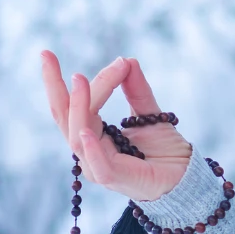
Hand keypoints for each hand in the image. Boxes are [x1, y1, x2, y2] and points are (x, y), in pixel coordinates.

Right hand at [41, 51, 191, 201]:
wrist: (187, 178)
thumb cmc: (166, 151)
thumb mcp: (149, 113)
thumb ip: (137, 90)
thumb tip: (128, 60)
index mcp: (94, 136)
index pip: (72, 106)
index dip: (74, 80)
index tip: (110, 58)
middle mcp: (90, 151)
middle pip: (64, 116)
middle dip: (53, 86)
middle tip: (46, 54)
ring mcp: (99, 166)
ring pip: (78, 134)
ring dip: (78, 106)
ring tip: (79, 79)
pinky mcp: (115, 178)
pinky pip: (97, 164)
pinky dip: (90, 147)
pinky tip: (85, 130)